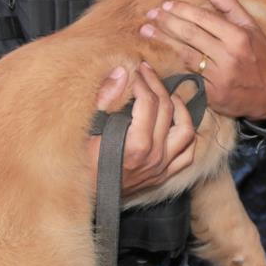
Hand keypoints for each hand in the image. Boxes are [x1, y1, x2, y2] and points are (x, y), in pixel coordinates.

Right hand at [91, 63, 196, 198]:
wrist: (81, 195)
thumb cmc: (78, 162)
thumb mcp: (86, 129)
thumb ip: (105, 99)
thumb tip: (122, 72)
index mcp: (135, 146)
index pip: (149, 103)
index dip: (142, 81)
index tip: (134, 70)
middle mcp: (154, 158)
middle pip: (167, 111)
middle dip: (157, 86)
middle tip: (147, 72)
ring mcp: (161, 168)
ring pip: (186, 132)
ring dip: (180, 109)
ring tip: (167, 95)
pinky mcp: (162, 176)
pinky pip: (187, 154)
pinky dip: (187, 136)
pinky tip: (177, 122)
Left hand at [140, 0, 265, 119]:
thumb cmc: (260, 58)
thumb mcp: (253, 29)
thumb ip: (231, 7)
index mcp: (238, 37)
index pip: (203, 18)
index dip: (182, 10)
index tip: (166, 4)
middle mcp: (228, 55)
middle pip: (190, 34)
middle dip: (167, 22)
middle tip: (151, 14)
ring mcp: (219, 76)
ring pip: (185, 53)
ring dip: (163, 40)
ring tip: (146, 30)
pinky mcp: (211, 92)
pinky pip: (188, 72)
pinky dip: (172, 61)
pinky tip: (159, 53)